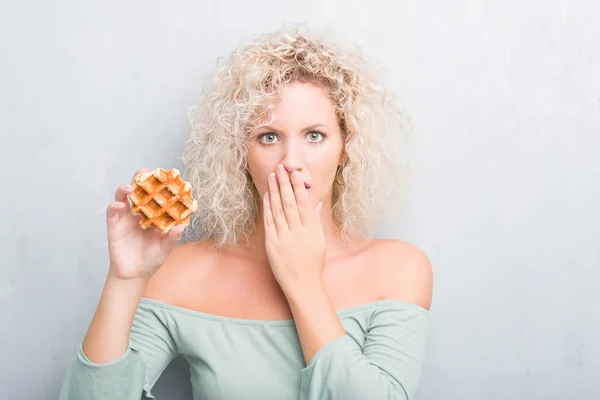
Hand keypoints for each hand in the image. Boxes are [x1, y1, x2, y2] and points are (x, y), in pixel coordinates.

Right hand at [106, 168, 186, 280]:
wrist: (134, 274)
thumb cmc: (152, 259)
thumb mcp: (165, 249)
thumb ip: (172, 238)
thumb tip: (182, 227)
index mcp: (153, 215)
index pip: (156, 196)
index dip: (159, 186)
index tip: (165, 176)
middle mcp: (139, 213)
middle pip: (138, 191)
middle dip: (140, 180)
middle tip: (143, 172)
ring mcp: (126, 217)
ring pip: (123, 197)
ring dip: (125, 189)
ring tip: (129, 188)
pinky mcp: (114, 225)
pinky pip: (112, 211)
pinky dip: (115, 206)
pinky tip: (120, 205)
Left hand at [263, 164, 324, 295]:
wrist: (303, 285)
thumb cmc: (313, 263)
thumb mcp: (319, 240)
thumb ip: (316, 220)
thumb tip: (316, 203)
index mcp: (311, 229)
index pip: (303, 203)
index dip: (297, 186)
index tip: (294, 173)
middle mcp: (298, 232)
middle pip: (289, 202)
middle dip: (284, 183)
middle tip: (281, 168)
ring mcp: (284, 238)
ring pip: (278, 210)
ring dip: (274, 191)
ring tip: (272, 176)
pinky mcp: (272, 245)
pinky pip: (269, 222)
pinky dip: (267, 207)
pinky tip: (267, 195)